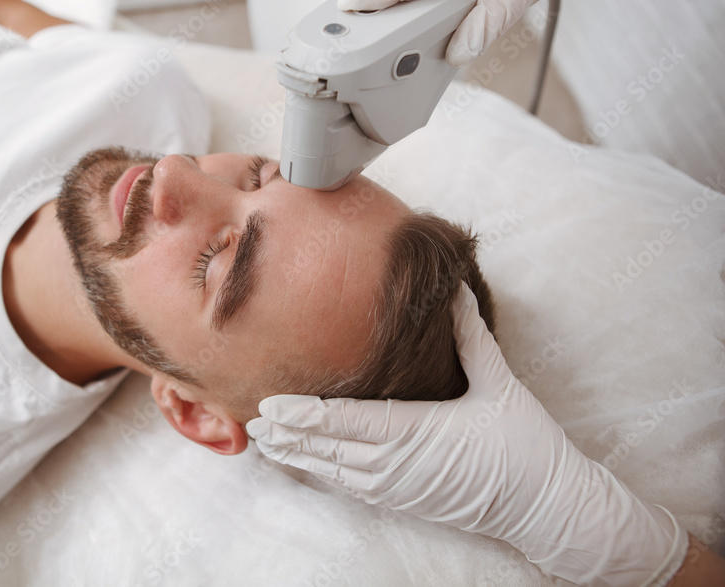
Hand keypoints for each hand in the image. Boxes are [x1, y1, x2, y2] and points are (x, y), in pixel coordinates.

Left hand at [247, 284, 687, 585]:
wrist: (548, 508)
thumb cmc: (526, 445)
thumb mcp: (499, 383)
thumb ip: (471, 336)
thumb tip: (455, 290)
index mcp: (416, 431)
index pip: (346, 422)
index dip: (305, 414)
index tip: (271, 403)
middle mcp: (397, 463)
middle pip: (328, 447)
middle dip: (287, 432)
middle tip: (251, 417)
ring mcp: (396, 486)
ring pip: (332, 470)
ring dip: (296, 453)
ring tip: (263, 438)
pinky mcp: (401, 499)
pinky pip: (350, 486)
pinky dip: (320, 471)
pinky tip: (302, 460)